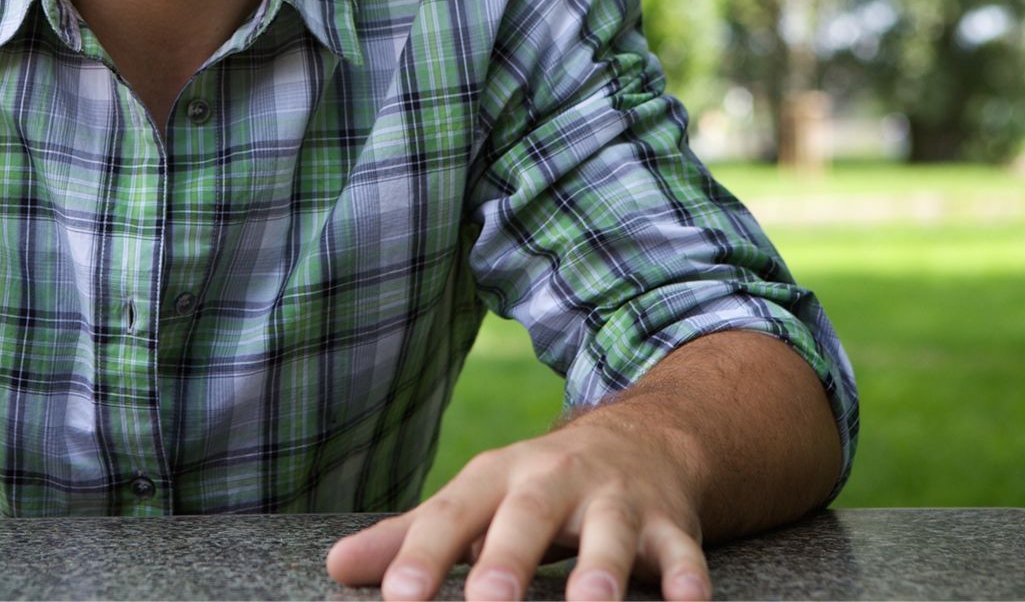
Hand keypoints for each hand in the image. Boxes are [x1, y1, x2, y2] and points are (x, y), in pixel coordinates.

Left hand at [325, 418, 709, 600]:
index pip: (451, 517)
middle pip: (527, 517)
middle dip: (508, 561)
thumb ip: (413, 537)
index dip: (423, 556)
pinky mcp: (672, 525)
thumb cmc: (538, 486)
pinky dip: (688, 580)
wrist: (642, 438)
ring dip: (602, 571)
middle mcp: (555, 482)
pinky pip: (683, 553)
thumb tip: (336, 567)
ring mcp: (617, 502)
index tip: (398, 598)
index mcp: (498, 478)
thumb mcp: (477, 499)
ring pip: (610, 534)